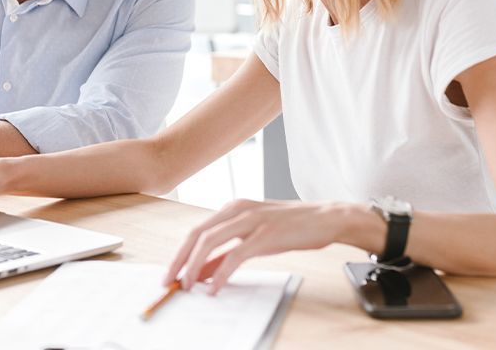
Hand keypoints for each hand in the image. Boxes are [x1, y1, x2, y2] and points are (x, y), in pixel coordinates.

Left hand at [164, 199, 359, 293]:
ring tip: (187, 286)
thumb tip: (203, 271)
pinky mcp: (265, 235)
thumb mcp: (254, 236)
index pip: (196, 230)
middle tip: (169, 282)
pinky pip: (235, 256)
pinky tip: (215, 287)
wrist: (326, 218)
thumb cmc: (291, 227)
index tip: (170, 273)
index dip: (180, 253)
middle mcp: (238, 209)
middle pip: (197, 235)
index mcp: (233, 207)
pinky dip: (221, 273)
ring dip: (194, 266)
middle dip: (179, 260)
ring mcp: (251, 220)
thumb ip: (227, 252)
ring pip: (210, 242)